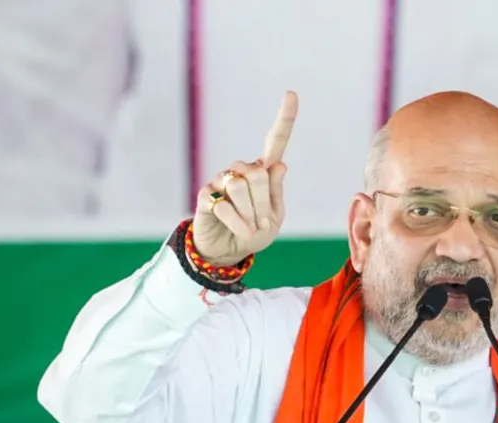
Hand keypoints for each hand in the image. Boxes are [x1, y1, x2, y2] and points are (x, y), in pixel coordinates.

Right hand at [191, 91, 298, 265]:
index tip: (291, 94)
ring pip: (241, 186)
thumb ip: (275, 192)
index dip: (285, 119)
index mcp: (263, 172)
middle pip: (258, 174)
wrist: (227, 252)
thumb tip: (279, 164)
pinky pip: (225, 205)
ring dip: (251, 214)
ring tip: (249, 227)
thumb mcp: (274, 218)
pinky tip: (240, 231)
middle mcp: (241, 170)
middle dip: (263, 204)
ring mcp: (222, 181)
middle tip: (261, 223)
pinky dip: (238, 223)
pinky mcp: (206, 195)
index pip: (275, 142)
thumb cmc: (254, 233)